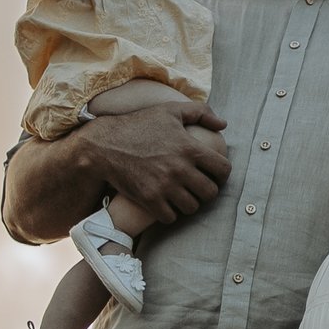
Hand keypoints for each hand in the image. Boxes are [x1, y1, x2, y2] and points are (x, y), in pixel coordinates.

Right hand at [7, 103, 230, 244]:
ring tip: (181, 195)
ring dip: (188, 203)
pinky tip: (165, 202)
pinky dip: (170, 213)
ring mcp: (165, 186)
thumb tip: (223, 125)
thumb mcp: (171, 111)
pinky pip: (171, 217)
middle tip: (197, 187)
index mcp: (190, 148)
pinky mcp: (149, 199)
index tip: (213, 174)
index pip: (223, 170)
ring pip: (192, 208)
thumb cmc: (140, 125)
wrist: (105, 145)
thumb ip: (201, 113)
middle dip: (206, 191)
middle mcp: (180, 169)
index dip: (222, 174)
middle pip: (210, 193)